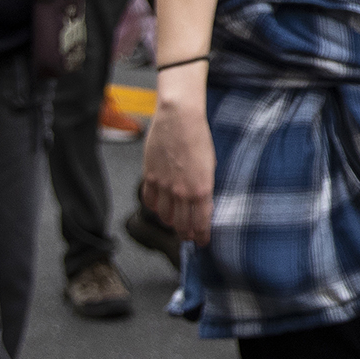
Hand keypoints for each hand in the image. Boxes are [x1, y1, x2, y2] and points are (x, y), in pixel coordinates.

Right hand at [141, 72, 216, 242]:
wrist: (179, 117)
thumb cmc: (199, 136)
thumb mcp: (211, 165)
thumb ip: (205, 187)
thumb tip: (203, 203)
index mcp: (201, 190)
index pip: (200, 223)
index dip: (201, 236)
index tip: (202, 241)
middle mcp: (181, 192)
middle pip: (181, 225)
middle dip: (186, 234)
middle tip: (188, 237)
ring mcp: (163, 185)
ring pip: (163, 216)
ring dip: (170, 222)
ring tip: (175, 222)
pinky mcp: (149, 176)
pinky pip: (148, 201)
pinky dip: (154, 208)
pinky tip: (159, 207)